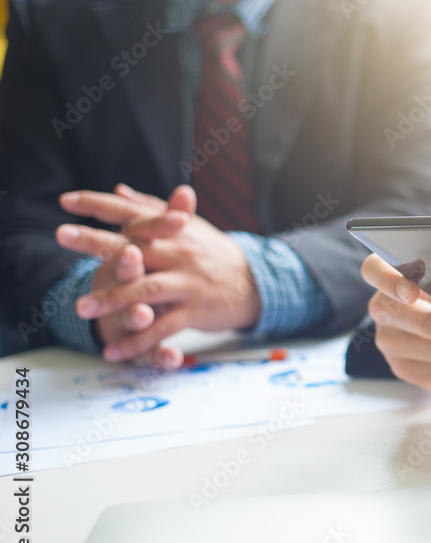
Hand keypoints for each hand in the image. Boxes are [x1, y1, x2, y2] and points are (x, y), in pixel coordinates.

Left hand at [56, 185, 260, 366]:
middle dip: (96, 242)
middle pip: (134, 246)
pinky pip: (163, 328)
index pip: (133, 213)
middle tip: (62, 236)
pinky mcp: (196, 311)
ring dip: (112, 300)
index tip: (66, 201)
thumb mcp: (189, 228)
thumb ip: (152, 209)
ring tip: (80, 309)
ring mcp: (188, 283)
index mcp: (175, 231)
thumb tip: (118, 190)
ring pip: (146, 291)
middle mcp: (180, 254)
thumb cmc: (215, 254)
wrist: (256, 283)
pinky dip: (138, 342)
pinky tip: (113, 352)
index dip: (100, 205)